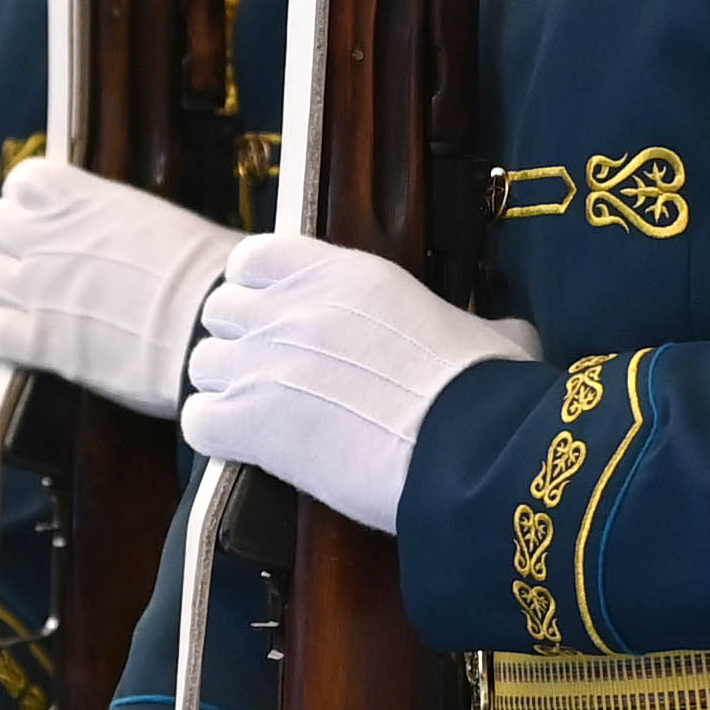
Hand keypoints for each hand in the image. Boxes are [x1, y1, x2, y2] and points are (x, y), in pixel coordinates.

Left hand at [0, 161, 240, 418]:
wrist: (210, 325)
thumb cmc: (211, 272)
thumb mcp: (168, 225)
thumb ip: (130, 226)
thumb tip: (140, 241)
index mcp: (83, 199)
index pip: (23, 181)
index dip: (31, 201)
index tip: (51, 218)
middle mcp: (49, 236)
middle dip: (14, 244)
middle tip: (45, 267)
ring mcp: (36, 288)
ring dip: (9, 292)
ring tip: (42, 309)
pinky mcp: (37, 341)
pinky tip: (28, 345)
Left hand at [179, 233, 541, 531]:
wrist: (471, 452)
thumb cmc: (488, 394)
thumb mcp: (485, 334)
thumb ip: (475, 325)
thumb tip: (511, 336)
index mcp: (345, 274)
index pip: (254, 257)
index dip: (258, 289)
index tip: (277, 317)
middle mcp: (294, 308)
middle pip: (221, 312)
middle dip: (240, 344)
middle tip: (272, 379)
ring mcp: (264, 362)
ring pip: (204, 366)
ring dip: (227, 392)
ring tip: (263, 422)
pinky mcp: (250, 422)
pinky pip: (198, 422)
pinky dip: (217, 439)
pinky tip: (251, 452)